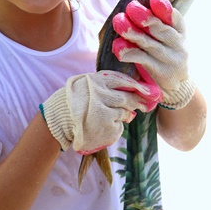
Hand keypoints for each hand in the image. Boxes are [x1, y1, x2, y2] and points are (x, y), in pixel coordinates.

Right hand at [40, 70, 160, 153]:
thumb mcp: (88, 84)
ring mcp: (105, 112)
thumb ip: (108, 84)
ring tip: (108, 115)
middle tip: (146, 105)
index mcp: (98, 81)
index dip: (139, 87)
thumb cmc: (76, 99)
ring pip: (125, 113)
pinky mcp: (107, 127)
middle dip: (138, 102)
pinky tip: (103, 125)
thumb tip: (134, 90)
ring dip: (124, 114)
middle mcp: (102, 95)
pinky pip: (119, 126)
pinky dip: (116, 125)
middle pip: (128, 98)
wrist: (60, 119)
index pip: (124, 82)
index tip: (150, 91)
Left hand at [112, 0, 195, 109]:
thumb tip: (132, 7)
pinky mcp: (161, 74)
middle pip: (162, 30)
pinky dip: (130, 52)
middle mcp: (178, 45)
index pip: (176, 19)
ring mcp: (171, 61)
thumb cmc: (163, 55)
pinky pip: (143, 61)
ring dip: (133, 33)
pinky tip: (119, 47)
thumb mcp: (166, 39)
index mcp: (179, 32)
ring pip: (150, 44)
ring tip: (119, 22)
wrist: (175, 87)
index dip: (165, 9)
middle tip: (131, 7)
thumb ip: (155, 23)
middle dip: (146, 18)